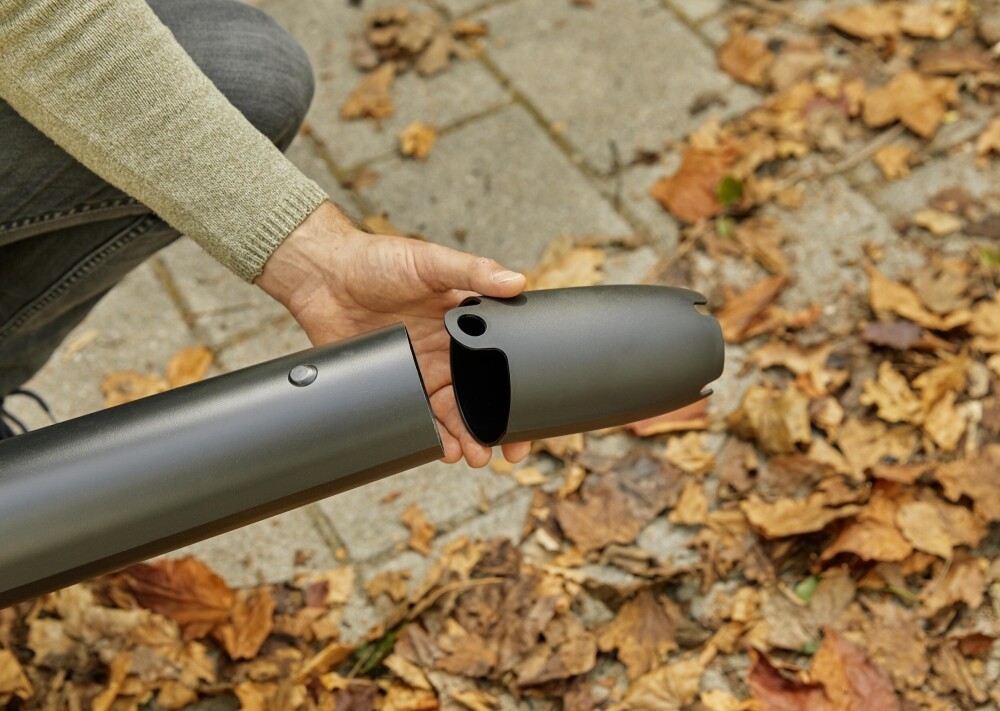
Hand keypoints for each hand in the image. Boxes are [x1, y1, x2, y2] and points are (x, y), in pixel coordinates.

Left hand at [255, 201, 530, 466]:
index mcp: (465, 322)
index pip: (499, 361)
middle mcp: (447, 350)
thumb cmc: (378, 260)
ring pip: (452, 413)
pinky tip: (442, 449)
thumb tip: (517, 280)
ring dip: (467, 437)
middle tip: (506, 451)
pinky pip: (418, 417)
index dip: (515, 390)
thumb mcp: (431, 261)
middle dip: (494, 426)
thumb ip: (474, 271)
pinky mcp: (394, 383)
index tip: (528, 414)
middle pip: (479, 396)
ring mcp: (421, 370)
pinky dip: (432, 436)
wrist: (324, 277)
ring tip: (475, 456)